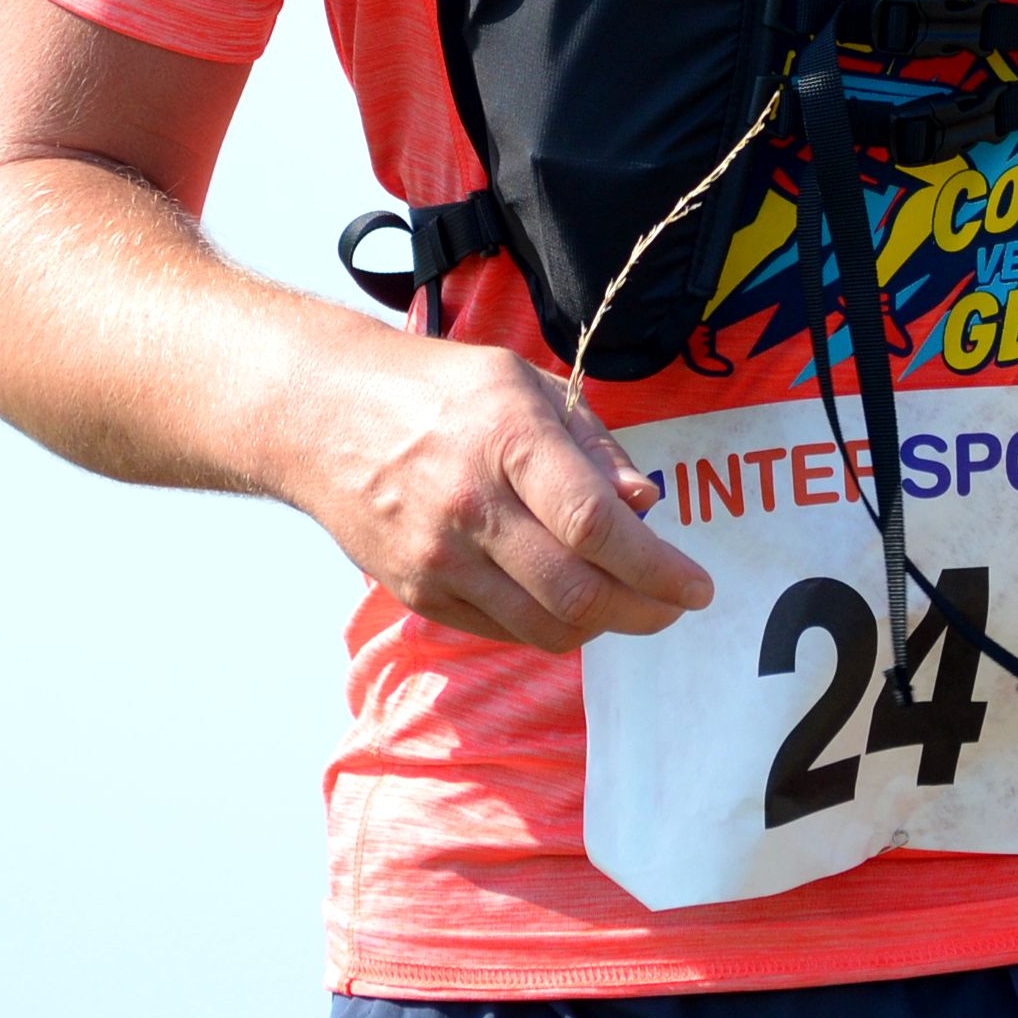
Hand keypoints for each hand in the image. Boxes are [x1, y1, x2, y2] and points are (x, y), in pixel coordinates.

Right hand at [277, 332, 715, 652]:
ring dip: (601, 627)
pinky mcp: (417, 591)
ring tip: (625, 605)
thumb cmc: (436, 390)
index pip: (597, 525)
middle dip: (644, 611)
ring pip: (543, 627)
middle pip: (577, 591)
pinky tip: (565, 602)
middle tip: (672, 607)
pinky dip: (547, 627)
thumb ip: (594, 448)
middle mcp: (471, 503)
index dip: (658, 568)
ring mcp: (439, 555)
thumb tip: (647, 505)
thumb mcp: (525, 385)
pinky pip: (502, 631)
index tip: (696, 586)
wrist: (320, 414)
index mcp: (508, 437)